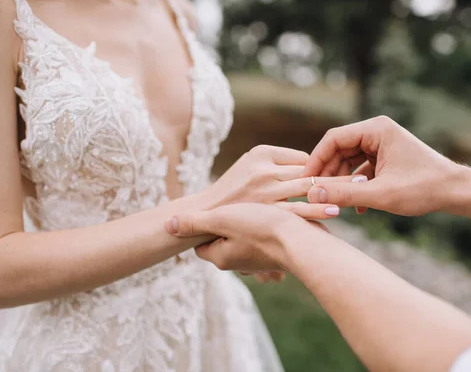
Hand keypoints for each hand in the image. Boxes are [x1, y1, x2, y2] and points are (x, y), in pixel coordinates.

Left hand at [166, 203, 319, 271]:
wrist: (304, 242)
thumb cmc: (262, 228)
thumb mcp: (223, 219)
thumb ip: (195, 223)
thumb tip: (166, 226)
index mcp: (220, 256)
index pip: (200, 242)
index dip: (203, 224)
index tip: (211, 210)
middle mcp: (238, 263)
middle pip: (222, 242)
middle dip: (226, 226)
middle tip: (231, 207)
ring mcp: (258, 262)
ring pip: (245, 242)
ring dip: (248, 228)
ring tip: (254, 210)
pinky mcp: (277, 256)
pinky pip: (265, 243)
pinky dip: (266, 232)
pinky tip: (273, 217)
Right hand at [200, 145, 360, 219]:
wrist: (202, 213)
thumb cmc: (230, 189)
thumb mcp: (251, 164)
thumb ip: (280, 163)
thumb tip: (311, 164)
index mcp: (262, 151)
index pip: (304, 156)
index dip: (327, 162)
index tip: (350, 166)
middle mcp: (265, 167)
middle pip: (311, 167)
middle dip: (341, 170)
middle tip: (368, 172)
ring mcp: (264, 188)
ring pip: (307, 186)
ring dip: (336, 187)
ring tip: (361, 187)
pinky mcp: (264, 208)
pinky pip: (296, 208)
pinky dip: (317, 208)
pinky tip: (335, 209)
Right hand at [303, 116, 462, 215]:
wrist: (457, 192)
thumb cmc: (424, 188)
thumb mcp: (380, 194)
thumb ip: (344, 194)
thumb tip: (312, 194)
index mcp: (376, 129)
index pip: (333, 139)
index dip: (316, 160)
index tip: (305, 181)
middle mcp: (377, 132)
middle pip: (339, 149)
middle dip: (328, 173)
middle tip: (316, 195)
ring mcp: (382, 144)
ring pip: (349, 160)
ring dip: (342, 181)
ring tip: (336, 202)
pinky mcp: (386, 158)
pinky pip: (361, 168)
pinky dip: (356, 185)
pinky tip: (357, 207)